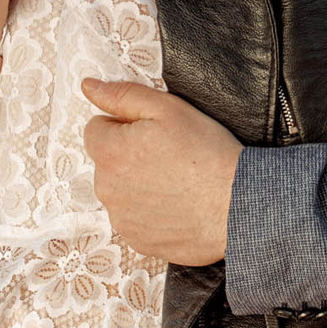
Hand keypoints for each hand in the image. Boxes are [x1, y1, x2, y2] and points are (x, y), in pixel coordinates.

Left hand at [83, 78, 240, 264]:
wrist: (237, 206)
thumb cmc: (206, 154)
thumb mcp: (168, 109)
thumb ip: (123, 96)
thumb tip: (88, 87)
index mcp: (109, 152)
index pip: (96, 128)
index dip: (124, 125)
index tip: (153, 132)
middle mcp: (107, 189)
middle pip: (108, 162)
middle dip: (130, 155)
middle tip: (170, 156)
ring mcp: (122, 219)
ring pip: (121, 191)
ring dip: (139, 185)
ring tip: (177, 182)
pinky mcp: (138, 241)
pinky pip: (135, 219)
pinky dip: (151, 212)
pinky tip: (177, 205)